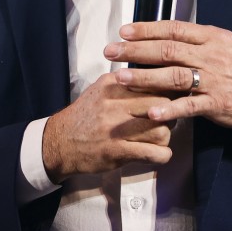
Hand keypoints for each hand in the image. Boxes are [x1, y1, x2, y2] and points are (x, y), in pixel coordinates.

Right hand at [41, 73, 173, 182]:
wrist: (59, 142)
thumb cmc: (85, 116)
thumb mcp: (101, 89)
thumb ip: (126, 81)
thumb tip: (155, 75)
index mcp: (114, 85)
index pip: (153, 82)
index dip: (168, 91)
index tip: (172, 98)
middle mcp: (115, 104)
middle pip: (162, 105)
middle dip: (170, 114)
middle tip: (166, 120)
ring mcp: (116, 129)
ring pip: (161, 130)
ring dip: (165, 137)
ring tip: (159, 139)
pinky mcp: (116, 151)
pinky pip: (153, 153)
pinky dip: (162, 155)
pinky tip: (159, 154)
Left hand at [104, 21, 231, 140]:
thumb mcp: (225, 44)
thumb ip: (197, 39)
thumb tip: (166, 33)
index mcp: (211, 37)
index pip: (173, 29)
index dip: (146, 29)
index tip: (124, 32)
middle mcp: (210, 55)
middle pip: (167, 50)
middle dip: (135, 50)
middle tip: (111, 51)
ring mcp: (214, 80)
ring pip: (173, 76)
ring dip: (145, 77)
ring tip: (121, 78)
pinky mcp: (217, 104)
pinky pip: (189, 106)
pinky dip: (169, 109)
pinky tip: (150, 112)